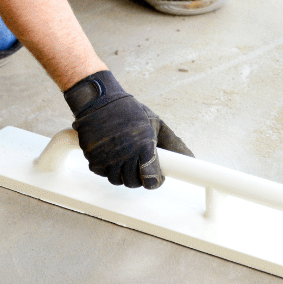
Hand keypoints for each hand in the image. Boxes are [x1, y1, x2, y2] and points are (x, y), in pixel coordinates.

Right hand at [64, 70, 193, 188]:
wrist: (99, 101)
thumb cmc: (130, 112)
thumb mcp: (155, 123)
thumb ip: (172, 143)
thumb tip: (190, 158)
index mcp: (144, 145)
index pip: (151, 179)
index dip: (154, 180)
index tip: (155, 177)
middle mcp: (125, 153)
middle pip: (134, 183)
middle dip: (138, 177)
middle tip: (139, 164)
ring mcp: (107, 157)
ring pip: (117, 180)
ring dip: (121, 173)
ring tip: (124, 157)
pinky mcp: (92, 157)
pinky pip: (101, 173)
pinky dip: (106, 168)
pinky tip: (110, 154)